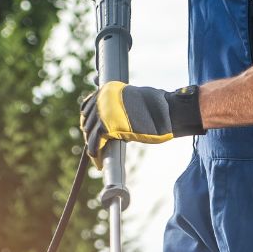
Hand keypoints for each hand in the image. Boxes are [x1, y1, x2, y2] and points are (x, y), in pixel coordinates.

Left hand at [80, 82, 204, 161]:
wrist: (165, 111)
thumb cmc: (155, 107)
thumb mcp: (134, 99)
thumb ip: (120, 103)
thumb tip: (111, 106)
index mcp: (107, 90)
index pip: (88, 106)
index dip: (89, 122)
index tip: (91, 133)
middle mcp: (102, 98)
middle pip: (87, 120)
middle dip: (90, 134)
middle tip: (95, 147)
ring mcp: (104, 111)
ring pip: (90, 132)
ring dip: (92, 145)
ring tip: (96, 157)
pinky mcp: (108, 126)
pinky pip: (95, 141)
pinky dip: (95, 152)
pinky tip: (98, 161)